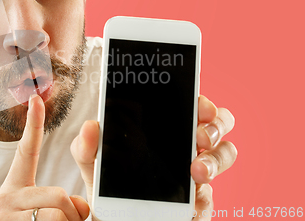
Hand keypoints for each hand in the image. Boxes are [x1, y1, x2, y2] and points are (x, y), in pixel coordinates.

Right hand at [0, 94, 89, 220]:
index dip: (33, 124)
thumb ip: (72, 196)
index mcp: (16, 193)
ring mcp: (4, 215)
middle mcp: (5, 201)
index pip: (26, 153)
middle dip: (71, 215)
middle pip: (59, 194)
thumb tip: (83, 150)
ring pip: (58, 210)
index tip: (35, 98)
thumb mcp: (62, 215)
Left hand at [70, 95, 236, 219]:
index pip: (190, 105)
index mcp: (163, 128)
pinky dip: (204, 198)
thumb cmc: (108, 182)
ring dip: (217, 159)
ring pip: (226, 153)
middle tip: (200, 138)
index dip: (201, 102)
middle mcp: (184, 145)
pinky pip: (211, 197)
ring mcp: (195, 172)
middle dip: (216, 126)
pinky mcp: (198, 201)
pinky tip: (192, 202)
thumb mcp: (93, 163)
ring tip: (197, 172)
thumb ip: (86, 146)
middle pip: (218, 123)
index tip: (200, 108)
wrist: (113, 216)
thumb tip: (91, 127)